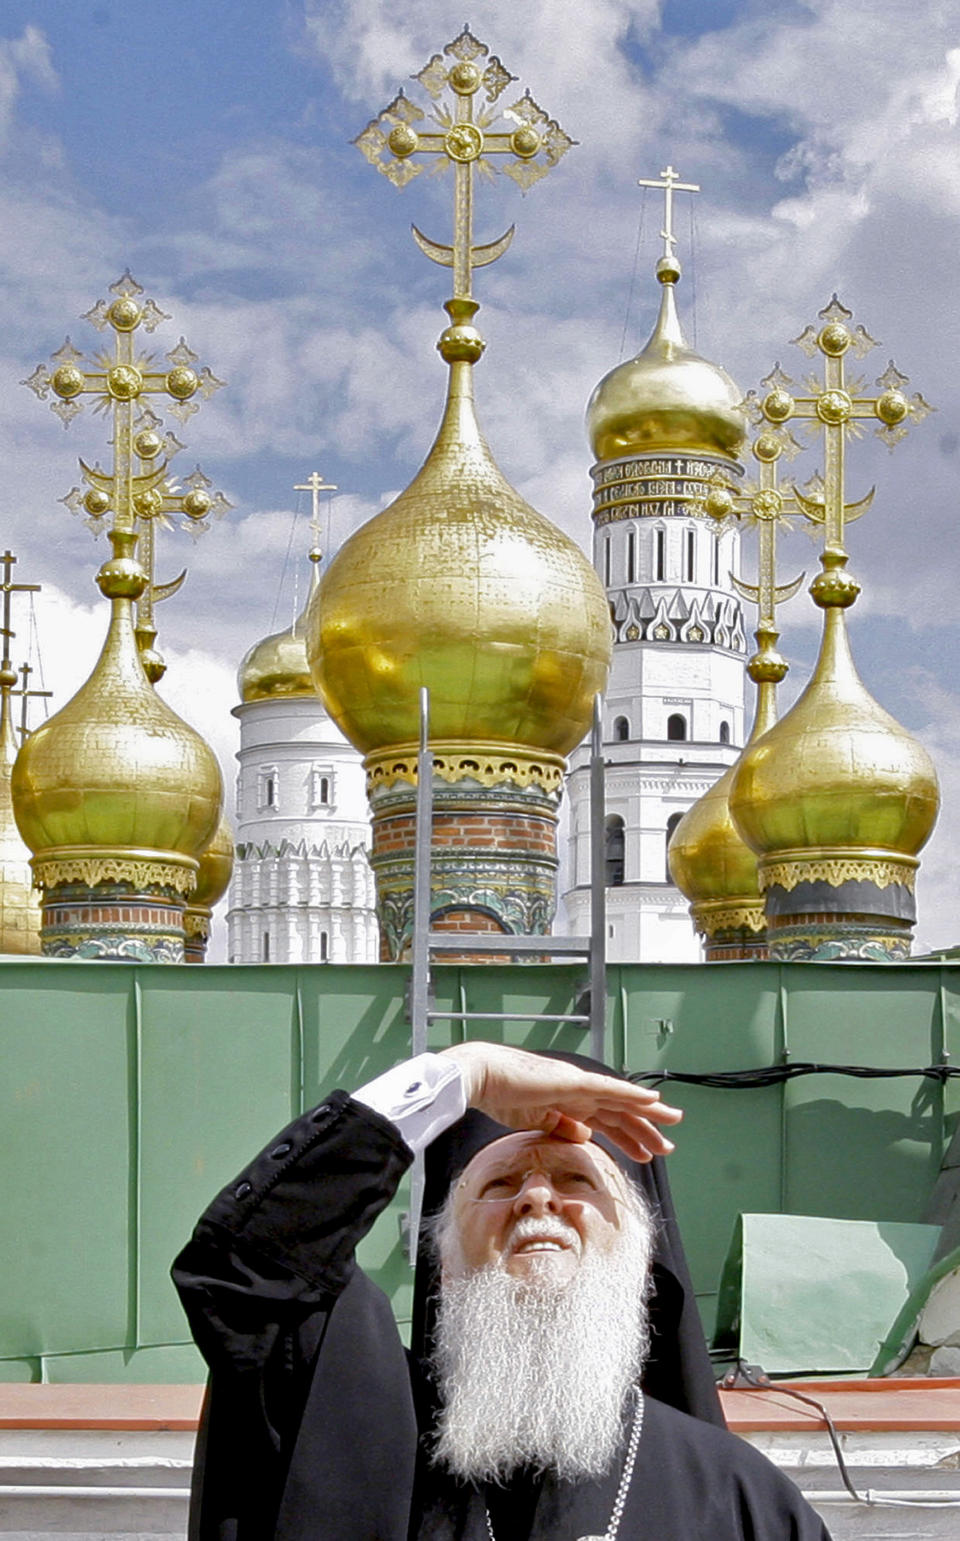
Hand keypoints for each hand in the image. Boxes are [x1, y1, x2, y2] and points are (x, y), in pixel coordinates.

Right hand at [438, 1042, 681, 1163]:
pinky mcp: (575, 1081)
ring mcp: (579, 1084)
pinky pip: (611, 1089)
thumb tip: (587, 1136)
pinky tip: (653, 1101)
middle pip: (620, 1113)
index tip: (645, 1154)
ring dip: (649, 1113)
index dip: (627, 1138)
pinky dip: (633, 1095)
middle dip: (644, 1130)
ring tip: (673, 1122)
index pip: (606, 1123)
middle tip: (667, 1147)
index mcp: (569, 1102)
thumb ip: (562, 1128)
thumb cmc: (501, 1097)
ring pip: (623, 1100)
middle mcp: (579, 1091)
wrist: (482, 1077)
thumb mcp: (537, 1122)